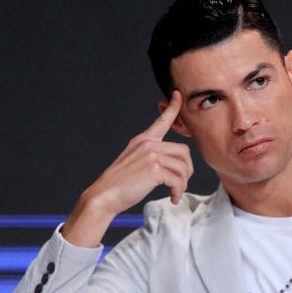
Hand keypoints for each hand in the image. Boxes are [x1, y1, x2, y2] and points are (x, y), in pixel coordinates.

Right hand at [61, 91, 193, 246]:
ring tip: (175, 193)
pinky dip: (178, 191)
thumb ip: (152, 156)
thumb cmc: (120, 183)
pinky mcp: (154, 170)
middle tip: (181, 183)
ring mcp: (151, 156)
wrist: (104, 195)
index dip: (173, 107)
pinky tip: (173, 198)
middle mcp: (148, 144)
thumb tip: (174, 161)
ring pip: (183, 167)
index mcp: (143, 140)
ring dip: (183, 183)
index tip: (179, 94)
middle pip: (184, 151)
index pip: (162, 121)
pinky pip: (178, 180)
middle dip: (187, 170)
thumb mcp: (135, 162)